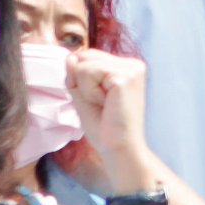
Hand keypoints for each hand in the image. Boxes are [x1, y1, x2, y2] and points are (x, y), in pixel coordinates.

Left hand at [65, 50, 153, 185]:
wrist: (119, 149)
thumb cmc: (105, 128)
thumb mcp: (84, 95)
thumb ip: (76, 75)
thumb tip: (70, 56)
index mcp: (127, 68)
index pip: (89, 56)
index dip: (82, 79)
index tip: (100, 101)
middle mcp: (133, 64)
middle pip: (84, 56)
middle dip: (83, 82)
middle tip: (102, 104)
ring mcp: (132, 68)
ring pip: (83, 64)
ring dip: (86, 89)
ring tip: (105, 105)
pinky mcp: (125, 76)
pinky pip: (87, 72)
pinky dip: (89, 92)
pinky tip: (107, 104)